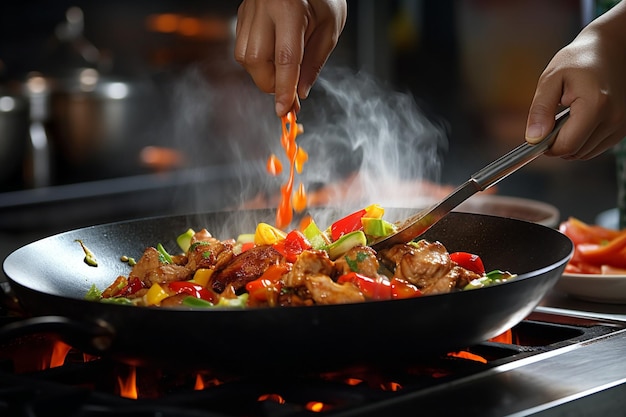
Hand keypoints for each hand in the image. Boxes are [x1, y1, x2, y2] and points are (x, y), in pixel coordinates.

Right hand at [235, 0, 346, 115]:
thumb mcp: (330, 26)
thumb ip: (315, 61)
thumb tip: (300, 91)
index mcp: (290, 9)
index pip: (284, 60)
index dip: (284, 90)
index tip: (285, 110)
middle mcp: (264, 8)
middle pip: (255, 60)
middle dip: (270, 83)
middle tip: (288, 90)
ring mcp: (249, 9)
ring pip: (243, 56)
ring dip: (261, 73)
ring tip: (281, 71)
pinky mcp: (243, 12)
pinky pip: (241, 45)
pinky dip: (256, 59)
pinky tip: (272, 56)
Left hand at [525, 2, 625, 159]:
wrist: (610, 48)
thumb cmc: (579, 60)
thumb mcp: (551, 79)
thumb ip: (540, 110)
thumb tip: (533, 138)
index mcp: (595, 106)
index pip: (566, 146)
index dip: (547, 145)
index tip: (539, 133)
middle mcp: (614, 118)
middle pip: (576, 152)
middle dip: (558, 142)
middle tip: (554, 119)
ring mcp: (622, 124)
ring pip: (586, 152)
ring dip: (572, 141)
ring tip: (569, 116)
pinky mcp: (624, 127)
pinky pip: (597, 146)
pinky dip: (584, 139)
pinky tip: (580, 119)